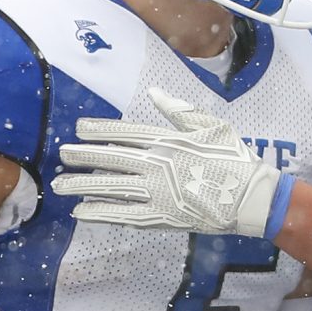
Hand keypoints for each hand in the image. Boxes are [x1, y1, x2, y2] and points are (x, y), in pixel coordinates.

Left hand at [53, 86, 282, 236]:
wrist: (251, 197)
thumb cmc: (235, 158)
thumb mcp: (211, 125)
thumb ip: (179, 110)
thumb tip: (154, 93)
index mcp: (168, 140)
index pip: (124, 133)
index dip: (99, 131)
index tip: (79, 129)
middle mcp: (157, 164)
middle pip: (110, 159)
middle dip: (82, 157)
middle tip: (61, 156)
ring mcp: (157, 192)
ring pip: (111, 187)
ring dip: (83, 185)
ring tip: (60, 185)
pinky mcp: (162, 217)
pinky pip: (124, 214)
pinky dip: (101, 212)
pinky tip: (81, 211)